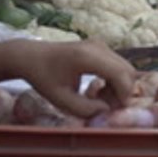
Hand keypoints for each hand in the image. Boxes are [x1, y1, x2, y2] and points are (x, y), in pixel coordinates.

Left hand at [16, 40, 135, 117]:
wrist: (30, 57)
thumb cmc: (43, 77)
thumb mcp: (61, 99)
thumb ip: (86, 109)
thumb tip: (107, 110)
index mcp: (87, 57)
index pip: (121, 74)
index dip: (124, 95)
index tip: (115, 111)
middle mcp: (98, 47)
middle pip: (127, 71)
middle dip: (123, 92)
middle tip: (107, 107)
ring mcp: (101, 45)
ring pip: (125, 69)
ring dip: (119, 87)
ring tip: (100, 100)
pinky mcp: (100, 48)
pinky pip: (117, 66)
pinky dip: (114, 81)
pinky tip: (99, 91)